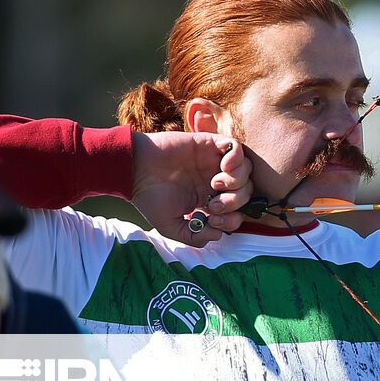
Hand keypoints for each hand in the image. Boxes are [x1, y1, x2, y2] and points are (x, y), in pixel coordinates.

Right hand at [131, 132, 252, 244]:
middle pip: (246, 191)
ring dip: (238, 181)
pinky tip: (223, 168)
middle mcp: (215, 180)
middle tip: (213, 204)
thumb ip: (194, 236)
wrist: (133, 171)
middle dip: (236, 202)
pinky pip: (236, 147)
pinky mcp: (209, 144)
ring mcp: (214, 161)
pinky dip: (237, 159)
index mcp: (209, 198)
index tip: (213, 220)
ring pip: (246, 170)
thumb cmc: (149, 197)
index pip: (238, 210)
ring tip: (215, 184)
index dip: (233, 219)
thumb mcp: (171, 226)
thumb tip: (219, 235)